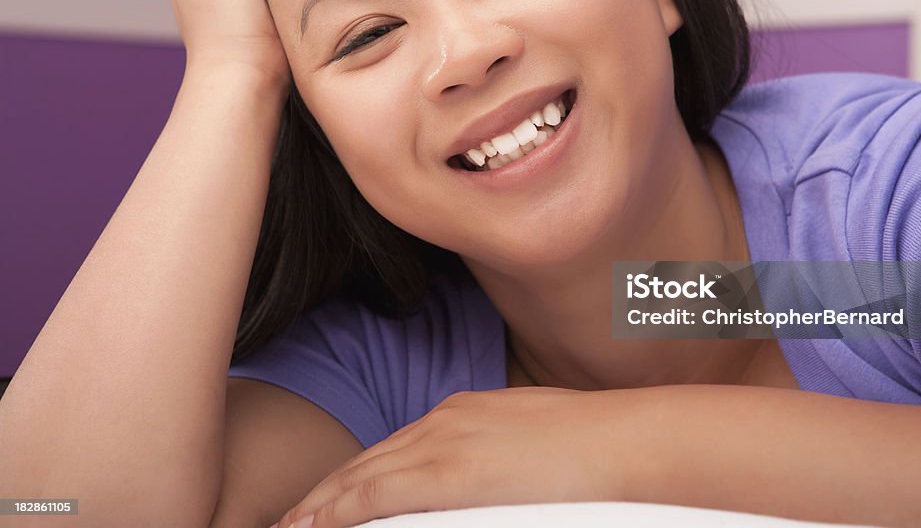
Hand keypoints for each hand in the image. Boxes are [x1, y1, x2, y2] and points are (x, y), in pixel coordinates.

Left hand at [272, 387, 646, 527]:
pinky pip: (379, 493)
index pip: (391, 449)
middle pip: (368, 461)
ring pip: (364, 476)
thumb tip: (481, 480)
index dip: (353, 478)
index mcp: (461, 412)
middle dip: (325, 493)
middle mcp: (444, 420)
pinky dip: (342, 509)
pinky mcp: (451, 472)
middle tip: (290, 519)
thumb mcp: (530, 440)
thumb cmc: (591, 443)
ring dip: (324, 504)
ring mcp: (445, 442)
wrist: (622, 439)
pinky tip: (318, 524)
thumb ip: (492, 456)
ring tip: (292, 527)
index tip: (327, 500)